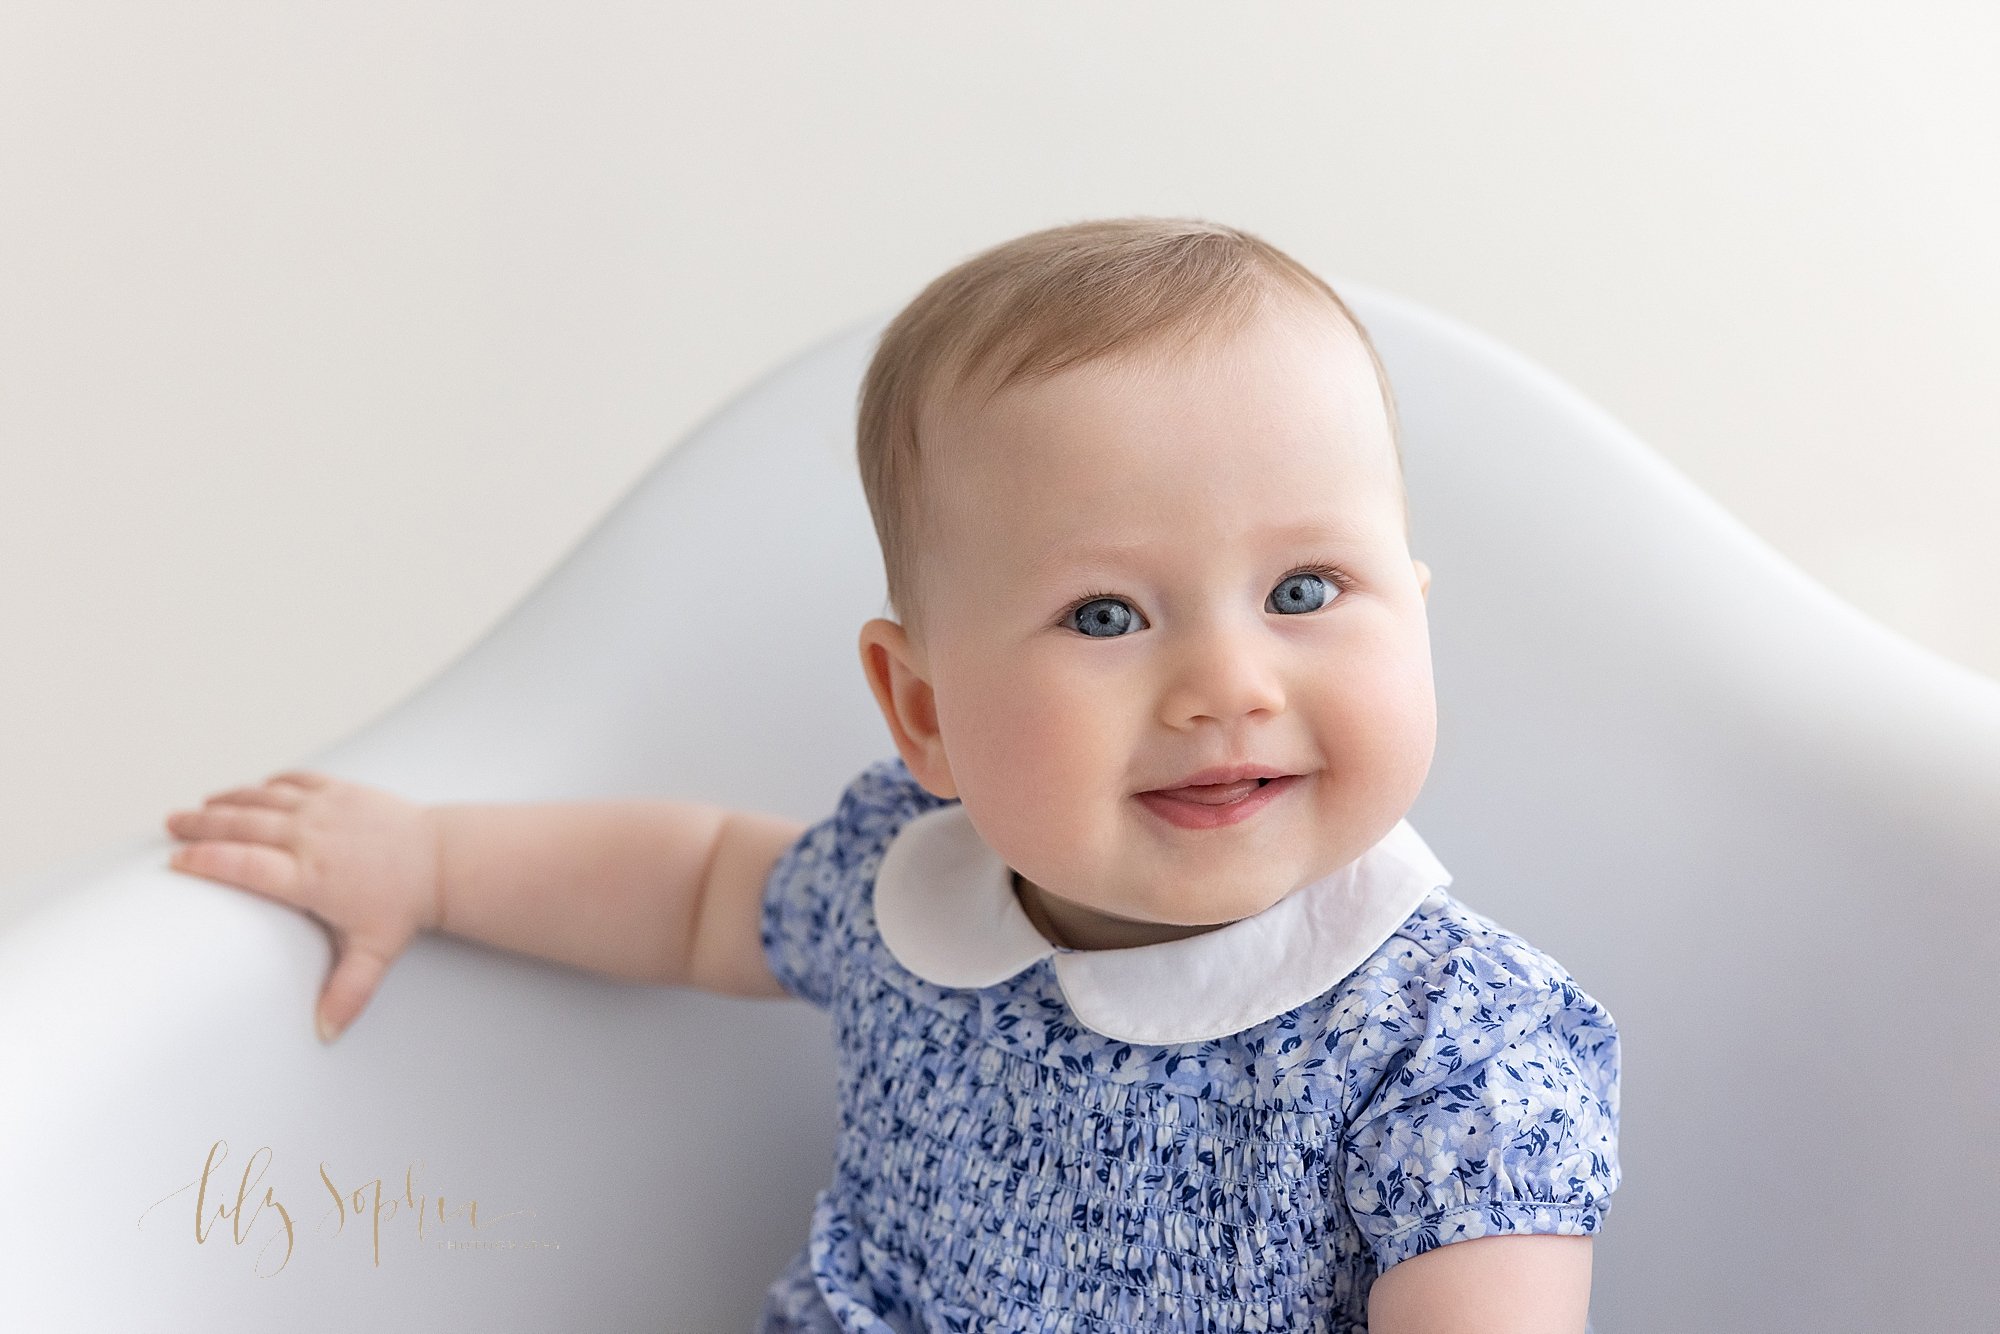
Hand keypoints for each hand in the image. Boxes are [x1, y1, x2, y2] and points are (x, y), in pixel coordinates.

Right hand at [163, 770, 441, 1044]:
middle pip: (242, 825)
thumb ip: (347, 993)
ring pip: (263, 799)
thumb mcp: (374, 952)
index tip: (176, 861)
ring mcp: (326, 809)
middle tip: (169, 825)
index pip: (245, 866)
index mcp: (311, 877)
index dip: (206, 861)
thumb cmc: (405, 906)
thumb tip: (326, 1033)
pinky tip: (251, 791)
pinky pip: (295, 781)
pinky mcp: (342, 790)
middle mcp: (312, 837)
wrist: (443, 860)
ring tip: (198, 808)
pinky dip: (268, 785)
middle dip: (201, 825)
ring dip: (226, 801)